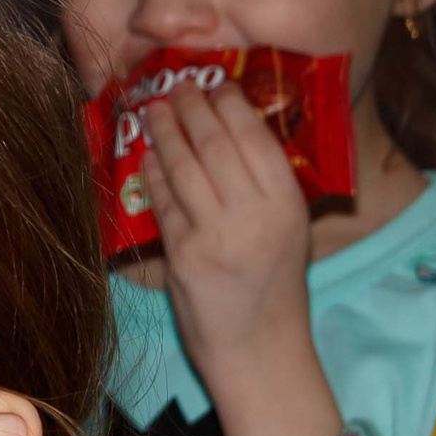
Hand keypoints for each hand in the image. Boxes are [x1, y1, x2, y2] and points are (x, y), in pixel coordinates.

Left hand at [143, 83, 344, 435]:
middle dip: (192, 108)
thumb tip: (235, 138)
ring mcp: (215, 234)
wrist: (259, 351)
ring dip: (165, 133)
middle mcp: (253, 214)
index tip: (216, 84)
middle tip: (177, 85)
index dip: (231, 105)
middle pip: (216, 144)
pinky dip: (153, 174)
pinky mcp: (183, 255)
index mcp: (287, 204)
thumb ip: (267, 190)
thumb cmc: (275, 291)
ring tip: (154, 108)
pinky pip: (163, 203)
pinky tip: (146, 155)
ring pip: (183, 168)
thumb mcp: (289, 232)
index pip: (255, 138)